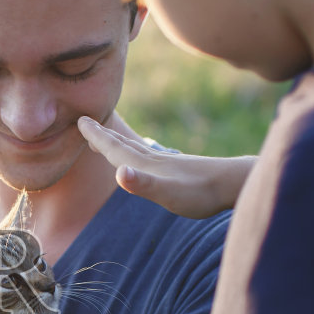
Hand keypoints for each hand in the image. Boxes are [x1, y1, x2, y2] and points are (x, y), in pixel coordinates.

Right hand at [78, 116, 252, 217]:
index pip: (115, 148)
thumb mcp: (167, 193)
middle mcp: (153, 160)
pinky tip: (143, 161)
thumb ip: (143, 184)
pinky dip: (137, 155)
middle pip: (122, 144)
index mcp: (144, 164)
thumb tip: (119, 173)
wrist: (232, 183)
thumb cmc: (199, 193)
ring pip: (135, 149)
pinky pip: (148, 159)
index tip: (81, 120)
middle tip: (87, 121)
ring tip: (108, 137)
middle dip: (103, 134)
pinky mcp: (176, 171)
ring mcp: (166, 164)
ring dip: (118, 142)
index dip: (97, 136)